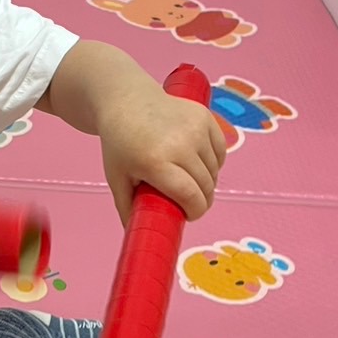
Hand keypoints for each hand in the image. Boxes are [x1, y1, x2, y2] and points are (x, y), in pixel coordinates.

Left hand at [99, 81, 225, 224]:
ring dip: (207, 181)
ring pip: (215, 170)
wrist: (126, 100)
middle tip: (189, 202)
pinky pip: (220, 151)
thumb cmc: (119, 143)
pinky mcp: (205, 118)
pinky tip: (198, 162)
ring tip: (189, 179)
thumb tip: (139, 237)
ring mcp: (195, 129)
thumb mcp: (116, 178)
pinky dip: (214, 162)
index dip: (195, 212)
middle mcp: (179, 144)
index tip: (189, 216)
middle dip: (201, 200)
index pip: (190, 196)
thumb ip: (127, 209)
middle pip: (206, 186)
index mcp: (155, 162)